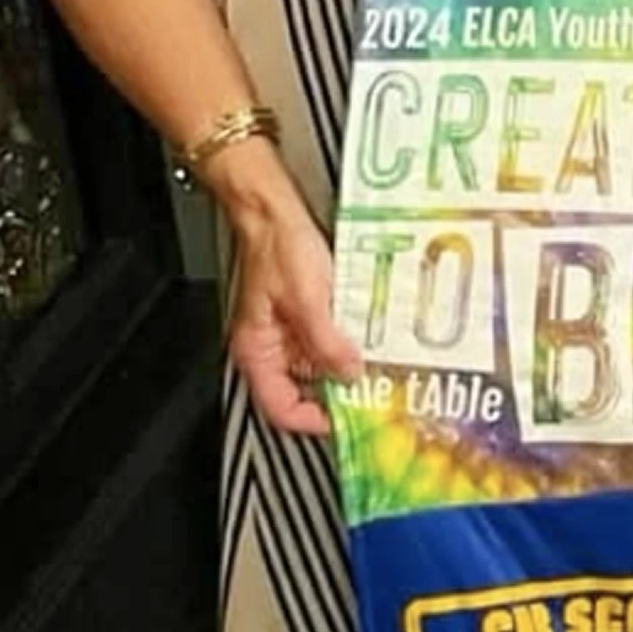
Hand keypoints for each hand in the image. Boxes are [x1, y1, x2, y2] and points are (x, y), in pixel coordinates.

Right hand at [201, 142, 359, 437]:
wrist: (274, 211)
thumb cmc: (276, 247)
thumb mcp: (307, 298)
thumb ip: (326, 341)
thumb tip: (349, 374)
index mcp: (256, 351)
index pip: (280, 409)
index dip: (314, 420)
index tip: (347, 418)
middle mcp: (270, 347)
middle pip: (303, 391)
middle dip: (337, 393)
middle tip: (371, 393)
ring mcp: (287, 332)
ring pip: (319, 367)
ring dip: (346, 367)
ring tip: (376, 365)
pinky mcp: (305, 315)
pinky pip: (326, 341)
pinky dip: (346, 344)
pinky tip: (368, 337)